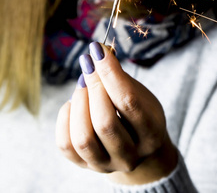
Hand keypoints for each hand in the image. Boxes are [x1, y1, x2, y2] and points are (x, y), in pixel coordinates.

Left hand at [56, 42, 177, 184]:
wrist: (135, 146)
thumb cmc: (138, 114)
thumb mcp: (140, 95)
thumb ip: (120, 78)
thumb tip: (98, 53)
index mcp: (150, 134)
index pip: (128, 102)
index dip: (110, 73)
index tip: (97, 49)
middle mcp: (130, 156)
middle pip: (105, 123)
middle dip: (93, 86)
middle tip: (88, 64)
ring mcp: (105, 164)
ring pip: (83, 138)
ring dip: (79, 103)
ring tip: (83, 85)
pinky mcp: (85, 165)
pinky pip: (66, 145)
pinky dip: (66, 118)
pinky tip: (74, 104)